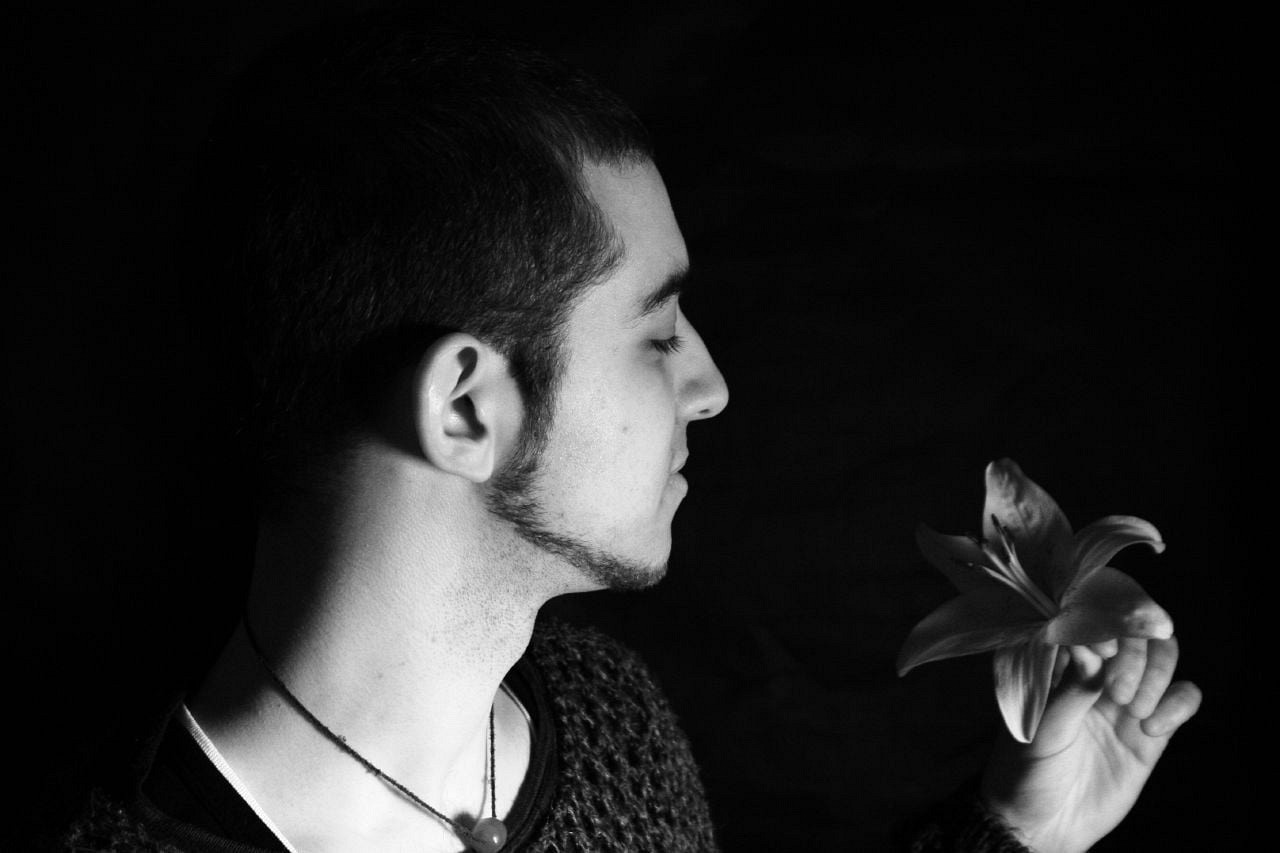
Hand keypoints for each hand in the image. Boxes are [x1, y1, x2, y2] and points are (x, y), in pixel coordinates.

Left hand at [979, 636, 1201, 852]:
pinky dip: (1177, 704)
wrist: (1042, 825)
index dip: (1106, 624)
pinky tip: (1150, 729)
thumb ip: (1070, 688)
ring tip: (1133, 711)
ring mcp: (1126, 698)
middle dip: (1135, 654)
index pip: (1092, 620)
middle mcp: (1096, 672)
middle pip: (1135, 633)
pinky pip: (1183, 698)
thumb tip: (1093, 645)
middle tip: (1118, 692)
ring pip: (1163, 657)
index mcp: (1061, 662)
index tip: (1103, 651)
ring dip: (1157, 675)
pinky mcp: (1151, 730)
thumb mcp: (1041, 728)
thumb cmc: (1024, 770)